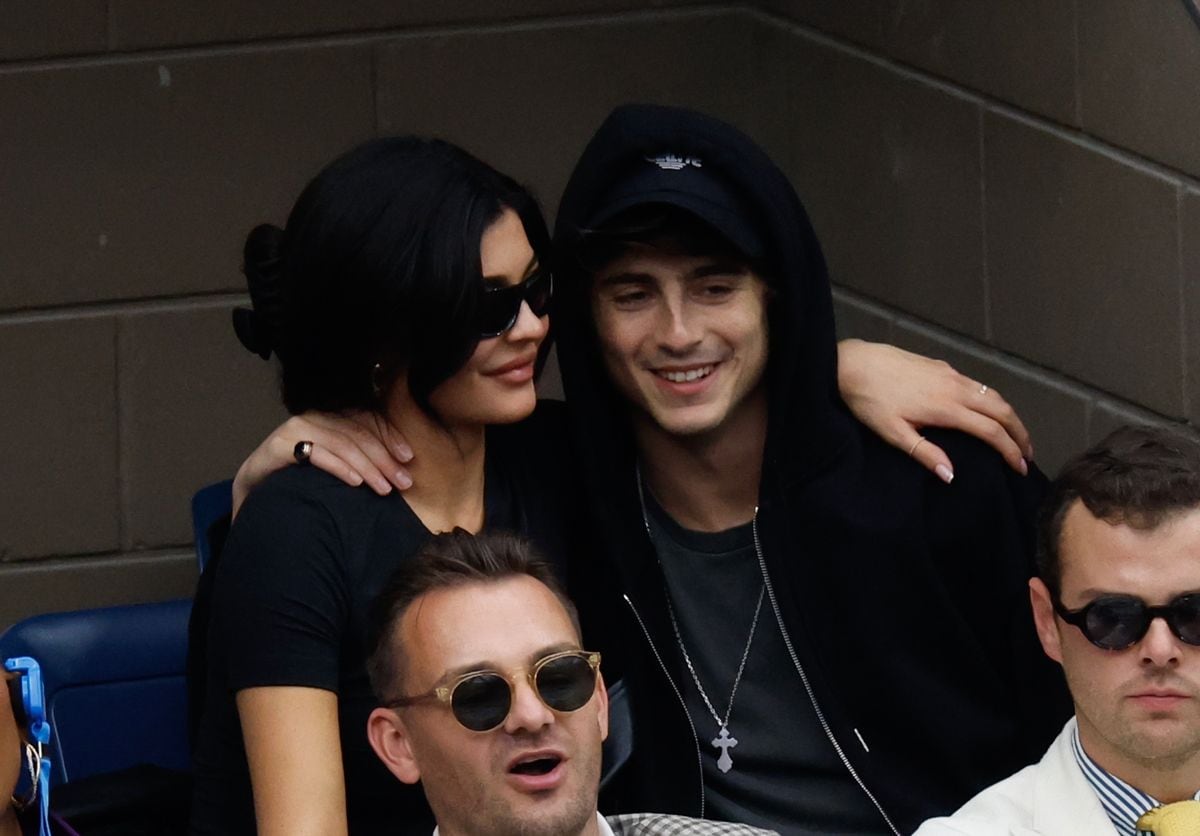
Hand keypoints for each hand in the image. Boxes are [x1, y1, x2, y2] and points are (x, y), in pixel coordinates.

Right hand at [232, 412, 412, 515]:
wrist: (253, 486)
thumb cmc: (299, 476)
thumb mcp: (334, 464)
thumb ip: (359, 459)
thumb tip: (397, 469)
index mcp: (330, 417)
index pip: (367, 421)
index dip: (390, 437)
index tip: (409, 457)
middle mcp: (314, 417)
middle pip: (358, 434)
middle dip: (384, 458)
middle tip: (402, 481)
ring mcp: (296, 429)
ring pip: (342, 444)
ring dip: (368, 467)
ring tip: (384, 488)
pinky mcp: (280, 445)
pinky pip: (316, 454)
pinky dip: (340, 467)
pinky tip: (356, 482)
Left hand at [837, 339, 1032, 482]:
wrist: (852, 364)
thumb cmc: (869, 402)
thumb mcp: (893, 433)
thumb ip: (924, 453)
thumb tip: (952, 475)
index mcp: (946, 408)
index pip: (991, 431)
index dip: (1010, 450)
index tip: (1021, 468)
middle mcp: (955, 387)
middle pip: (1001, 409)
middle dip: (1020, 432)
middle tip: (1028, 455)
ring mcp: (950, 374)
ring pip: (991, 394)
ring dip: (1009, 415)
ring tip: (1015, 435)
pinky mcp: (941, 366)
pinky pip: (977, 384)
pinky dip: (992, 400)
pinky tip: (987, 411)